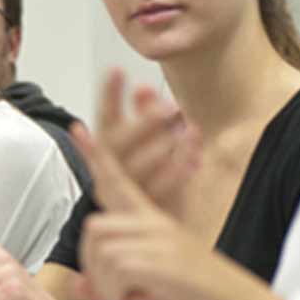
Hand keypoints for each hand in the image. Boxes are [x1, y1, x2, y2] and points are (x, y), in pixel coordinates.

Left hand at [72, 110, 281, 299]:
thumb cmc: (201, 299)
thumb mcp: (152, 284)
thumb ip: (113, 281)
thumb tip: (78, 287)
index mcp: (155, 221)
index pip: (118, 182)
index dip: (96, 157)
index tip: (78, 129)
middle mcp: (156, 224)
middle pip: (94, 227)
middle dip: (90, 263)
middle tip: (111, 291)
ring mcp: (162, 241)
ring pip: (102, 250)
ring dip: (104, 282)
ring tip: (127, 299)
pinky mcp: (165, 262)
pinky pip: (118, 268)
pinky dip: (116, 292)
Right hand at [85, 69, 200, 217]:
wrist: (138, 229)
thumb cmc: (142, 178)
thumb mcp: (141, 143)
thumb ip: (143, 116)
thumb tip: (144, 88)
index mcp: (108, 150)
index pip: (104, 117)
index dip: (109, 94)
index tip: (116, 70)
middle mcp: (111, 169)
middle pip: (119, 143)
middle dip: (143, 123)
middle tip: (168, 107)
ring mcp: (126, 191)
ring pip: (139, 167)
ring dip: (162, 147)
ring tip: (185, 131)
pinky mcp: (145, 209)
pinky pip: (162, 190)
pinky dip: (178, 172)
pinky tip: (194, 159)